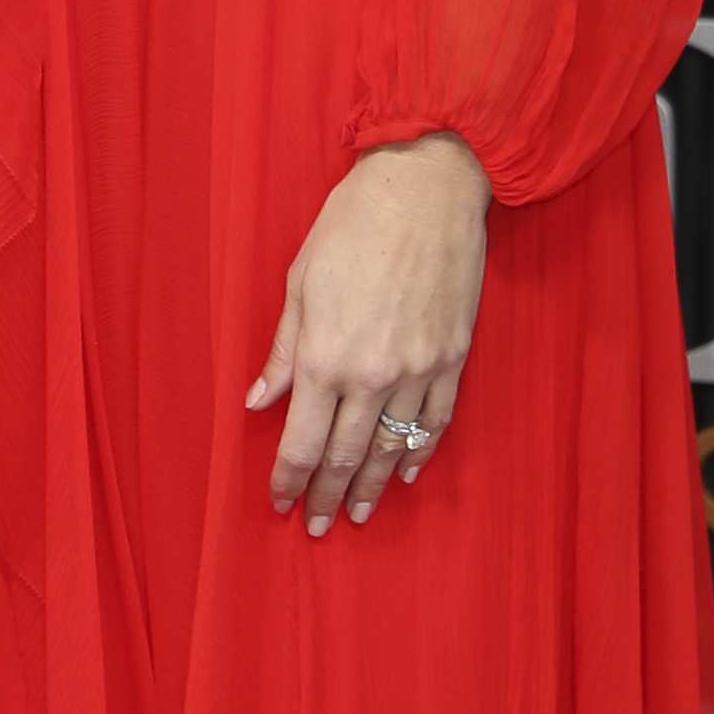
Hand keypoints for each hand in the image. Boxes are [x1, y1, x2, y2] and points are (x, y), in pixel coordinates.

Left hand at [248, 133, 487, 535]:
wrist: (426, 189)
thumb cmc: (352, 225)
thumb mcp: (300, 282)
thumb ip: (283, 351)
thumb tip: (260, 400)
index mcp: (325, 357)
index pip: (301, 442)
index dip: (289, 480)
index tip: (281, 502)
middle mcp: (372, 375)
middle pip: (344, 455)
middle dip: (327, 495)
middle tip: (317, 524)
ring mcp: (418, 371)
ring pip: (390, 448)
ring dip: (371, 485)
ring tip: (358, 512)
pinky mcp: (453, 358)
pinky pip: (435, 422)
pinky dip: (417, 453)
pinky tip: (404, 472)